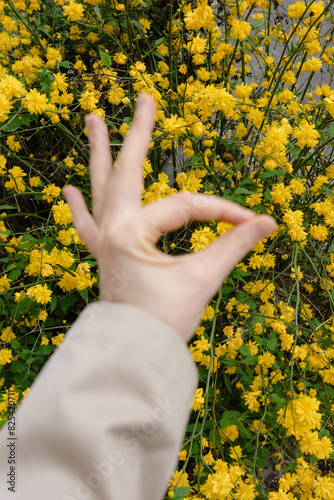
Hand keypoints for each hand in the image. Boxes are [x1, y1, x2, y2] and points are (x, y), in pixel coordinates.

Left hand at [63, 93, 275, 341]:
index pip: (184, 208)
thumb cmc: (162, 322)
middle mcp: (111, 229)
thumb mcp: (201, 280)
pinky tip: (68, 188)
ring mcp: (102, 239)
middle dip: (138, 133)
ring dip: (98, 153)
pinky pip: (85, 223)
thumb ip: (233, 247)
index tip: (251, 222)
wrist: (131, 355)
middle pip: (126, 170)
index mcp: (131, 234)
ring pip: (99, 187)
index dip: (221, 212)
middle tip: (144, 97)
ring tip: (93, 118)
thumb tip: (267, 223)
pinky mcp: (103, 252)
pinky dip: (78, 205)